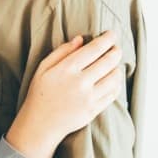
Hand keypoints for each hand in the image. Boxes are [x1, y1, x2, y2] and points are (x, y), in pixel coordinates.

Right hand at [5, 30, 124, 157]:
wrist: (40, 124)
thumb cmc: (40, 93)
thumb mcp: (43, 68)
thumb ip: (62, 51)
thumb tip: (81, 39)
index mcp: (66, 69)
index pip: (93, 50)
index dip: (106, 39)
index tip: (111, 34)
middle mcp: (80, 83)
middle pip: (107, 62)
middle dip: (115, 51)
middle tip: (116, 48)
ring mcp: (88, 98)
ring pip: (113, 78)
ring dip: (117, 68)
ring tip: (115, 64)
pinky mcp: (94, 110)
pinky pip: (112, 94)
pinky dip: (116, 84)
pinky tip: (113, 80)